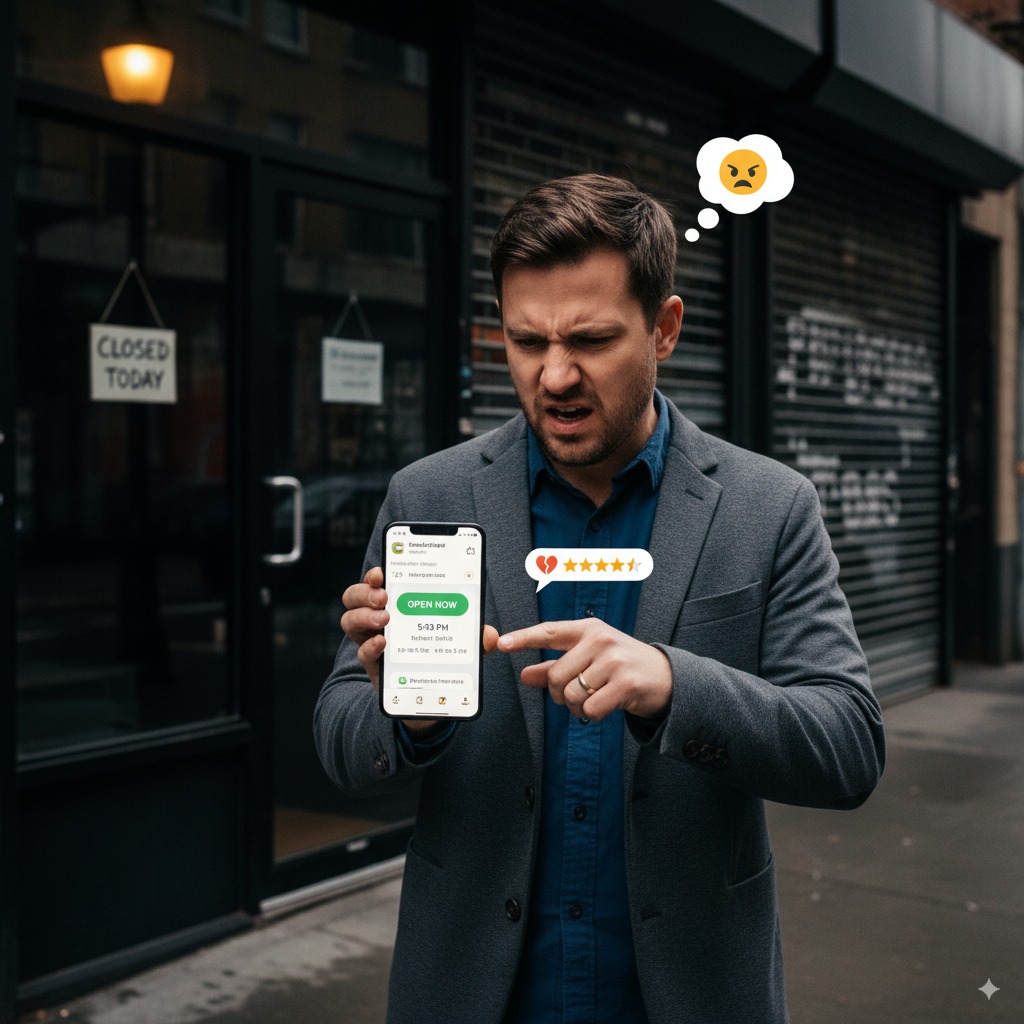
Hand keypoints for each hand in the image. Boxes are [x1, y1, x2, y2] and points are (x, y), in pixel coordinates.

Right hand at [340, 566, 498, 732]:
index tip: (383, 572)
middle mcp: (379, 618)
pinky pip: (361, 651)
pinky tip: (381, 643)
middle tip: (384, 596)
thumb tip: (490, 635)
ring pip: (350, 621)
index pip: (378, 581)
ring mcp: (372, 640)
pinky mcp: (373, 664)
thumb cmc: (441, 655)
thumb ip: (475, 638)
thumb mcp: (461, 644)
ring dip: (363, 615)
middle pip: (355, 596)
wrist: (430, 695)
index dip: (376, 574)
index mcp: (398, 603)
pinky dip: (369, 646)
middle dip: (365, 591)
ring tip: (384, 619)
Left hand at [496, 618, 671, 721]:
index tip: (502, 643)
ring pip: (572, 694)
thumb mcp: (590, 658)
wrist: (666, 677)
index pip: (549, 632)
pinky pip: (590, 709)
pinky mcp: (626, 683)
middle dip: (560, 694)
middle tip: (576, 695)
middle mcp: (600, 640)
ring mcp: (614, 660)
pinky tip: (604, 706)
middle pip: (556, 675)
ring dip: (576, 707)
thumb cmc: (623, 666)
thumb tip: (525, 675)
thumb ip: (556, 666)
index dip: (524, 638)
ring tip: (592, 700)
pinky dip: (591, 715)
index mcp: (589, 629)